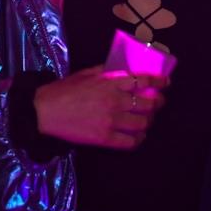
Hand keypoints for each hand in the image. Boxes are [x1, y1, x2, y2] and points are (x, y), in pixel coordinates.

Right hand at [34, 65, 167, 149]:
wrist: (44, 111)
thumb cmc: (64, 89)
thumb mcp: (86, 72)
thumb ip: (108, 70)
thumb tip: (126, 68)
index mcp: (109, 81)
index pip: (142, 80)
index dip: (158, 81)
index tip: (166, 82)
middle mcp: (114, 100)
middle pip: (148, 103)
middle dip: (158, 102)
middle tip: (158, 102)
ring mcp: (110, 121)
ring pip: (143, 123)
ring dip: (149, 121)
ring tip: (147, 119)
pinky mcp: (104, 138)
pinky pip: (131, 142)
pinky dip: (139, 139)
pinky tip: (138, 136)